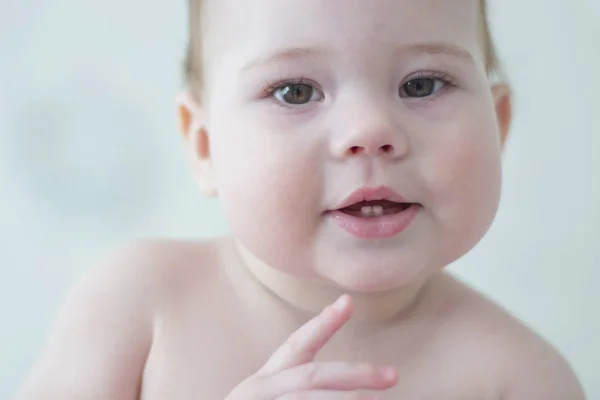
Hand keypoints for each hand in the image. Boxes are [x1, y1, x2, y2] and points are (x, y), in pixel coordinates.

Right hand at [224, 295, 397, 398]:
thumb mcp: (269, 399)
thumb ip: (297, 390)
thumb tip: (350, 393)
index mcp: (264, 381)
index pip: (297, 345)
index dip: (323, 323)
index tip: (348, 302)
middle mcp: (258, 391)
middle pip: (312, 376)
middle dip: (354, 373)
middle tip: (392, 374)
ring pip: (307, 399)